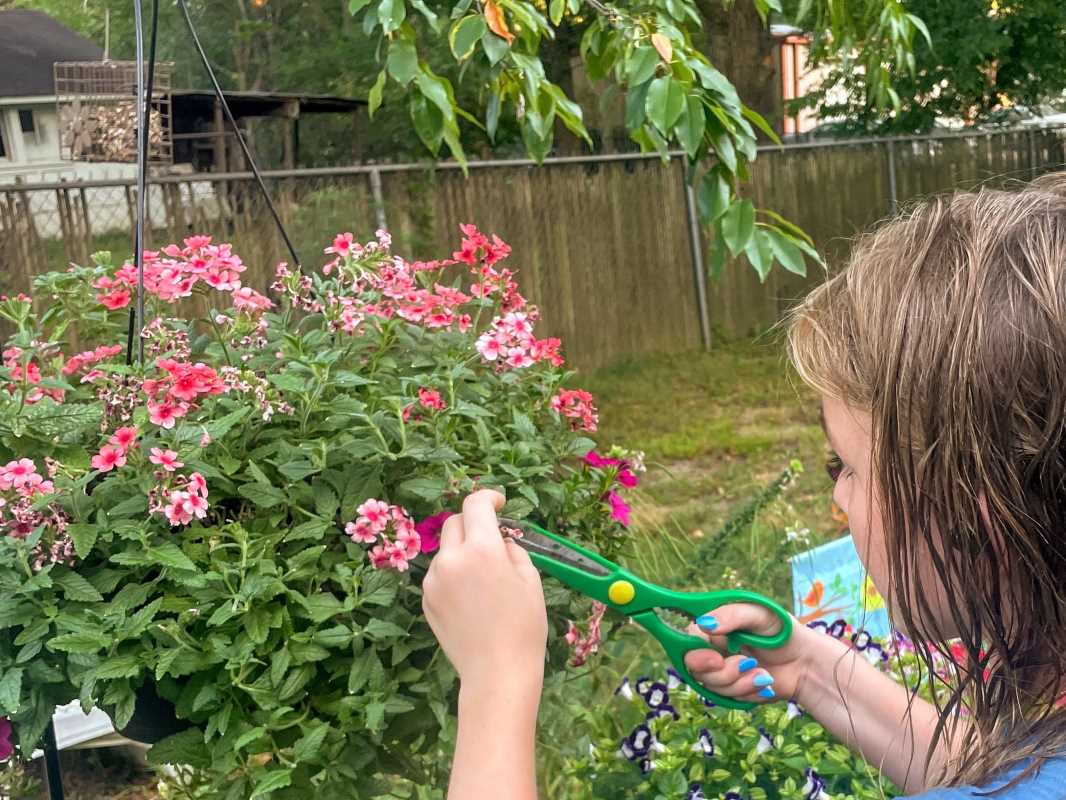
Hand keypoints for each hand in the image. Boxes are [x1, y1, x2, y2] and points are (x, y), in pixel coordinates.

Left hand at [422, 489, 547, 689]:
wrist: (497, 671)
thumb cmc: (524, 625)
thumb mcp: (529, 578)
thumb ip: (511, 549)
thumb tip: (498, 539)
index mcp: (483, 549)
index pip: (476, 504)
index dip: (489, 497)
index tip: (500, 502)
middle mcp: (452, 559)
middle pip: (455, 523)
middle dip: (472, 523)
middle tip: (490, 540)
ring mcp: (434, 580)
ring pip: (446, 551)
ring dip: (462, 552)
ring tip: (483, 581)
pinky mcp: (426, 599)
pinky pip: (439, 575)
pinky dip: (453, 575)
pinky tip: (470, 600)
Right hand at [683, 603, 816, 703]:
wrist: (806, 663)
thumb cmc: (783, 631)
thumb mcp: (760, 614)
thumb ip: (731, 615)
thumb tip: (704, 623)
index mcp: (712, 626)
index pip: (687, 640)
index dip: (695, 653)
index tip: (715, 659)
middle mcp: (711, 649)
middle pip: (695, 668)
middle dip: (722, 672)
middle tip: (746, 664)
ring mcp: (720, 671)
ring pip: (712, 686)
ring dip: (740, 682)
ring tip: (762, 673)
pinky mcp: (731, 691)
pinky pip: (728, 699)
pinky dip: (748, 692)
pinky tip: (763, 682)